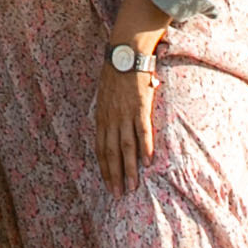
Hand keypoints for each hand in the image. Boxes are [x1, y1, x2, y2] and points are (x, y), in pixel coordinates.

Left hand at [96, 44, 163, 194]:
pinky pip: (142, 131)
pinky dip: (145, 148)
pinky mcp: (140, 106)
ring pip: (126, 147)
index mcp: (101, 117)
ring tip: (132, 186)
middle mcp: (111, 118)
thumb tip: (111, 131)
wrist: (124, 53)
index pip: (101, 149)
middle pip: (111, 153)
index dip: (104, 168)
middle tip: (118, 195)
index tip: (108, 185)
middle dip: (114, 175)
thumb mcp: (104, 97)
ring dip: (129, 169)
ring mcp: (125, 114)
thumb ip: (107, 115)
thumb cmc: (115, 74)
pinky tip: (147, 162)